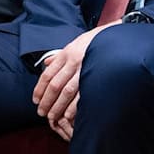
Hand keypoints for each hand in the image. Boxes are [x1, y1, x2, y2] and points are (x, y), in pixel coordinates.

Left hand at [32, 23, 116, 137]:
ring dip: (57, 106)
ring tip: (52, 116)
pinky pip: (83, 93)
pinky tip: (69, 114)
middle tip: (41, 112)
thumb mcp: (76, 44)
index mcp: (67, 53)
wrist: (117, 37)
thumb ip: (60, 55)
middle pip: (55, 85)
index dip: (39, 89)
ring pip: (66, 91)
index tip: (36, 100)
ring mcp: (86, 69)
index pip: (47, 74)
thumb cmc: (96, 41)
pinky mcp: (97, 75)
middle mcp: (74, 61)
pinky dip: (74, 106)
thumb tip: (46, 63)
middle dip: (46, 101)